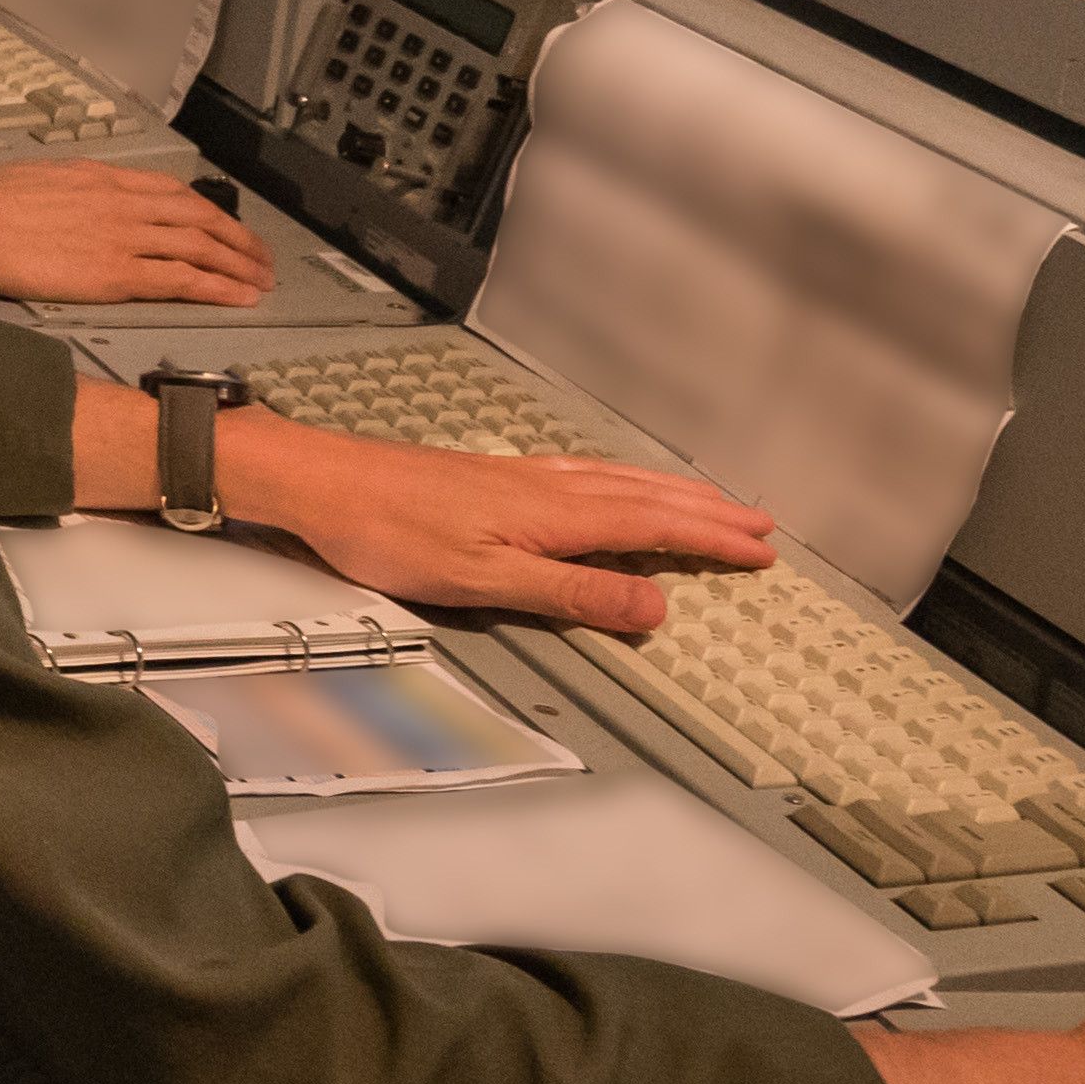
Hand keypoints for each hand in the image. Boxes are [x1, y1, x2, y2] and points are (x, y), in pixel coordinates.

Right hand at [0, 161, 272, 308]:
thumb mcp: (39, 179)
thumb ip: (71, 193)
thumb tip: (79, 205)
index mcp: (104, 178)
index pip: (174, 193)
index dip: (209, 212)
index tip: (227, 227)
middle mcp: (124, 202)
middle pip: (200, 218)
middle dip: (238, 239)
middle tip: (261, 259)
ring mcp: (124, 236)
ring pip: (201, 246)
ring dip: (238, 264)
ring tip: (262, 281)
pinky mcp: (115, 273)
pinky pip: (182, 278)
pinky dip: (217, 287)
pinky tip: (238, 297)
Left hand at [208, 420, 774, 639]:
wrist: (323, 482)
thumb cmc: (390, 533)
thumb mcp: (486, 582)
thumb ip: (572, 596)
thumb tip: (655, 609)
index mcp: (555, 514)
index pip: (654, 527)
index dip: (711, 540)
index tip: (761, 551)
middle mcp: (547, 486)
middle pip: (646, 496)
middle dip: (706, 511)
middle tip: (759, 525)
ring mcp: (520, 476)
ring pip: (618, 480)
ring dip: (671, 493)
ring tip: (710, 502)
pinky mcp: (494, 475)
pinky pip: (585, 474)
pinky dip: (624, 481)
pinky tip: (615, 485)